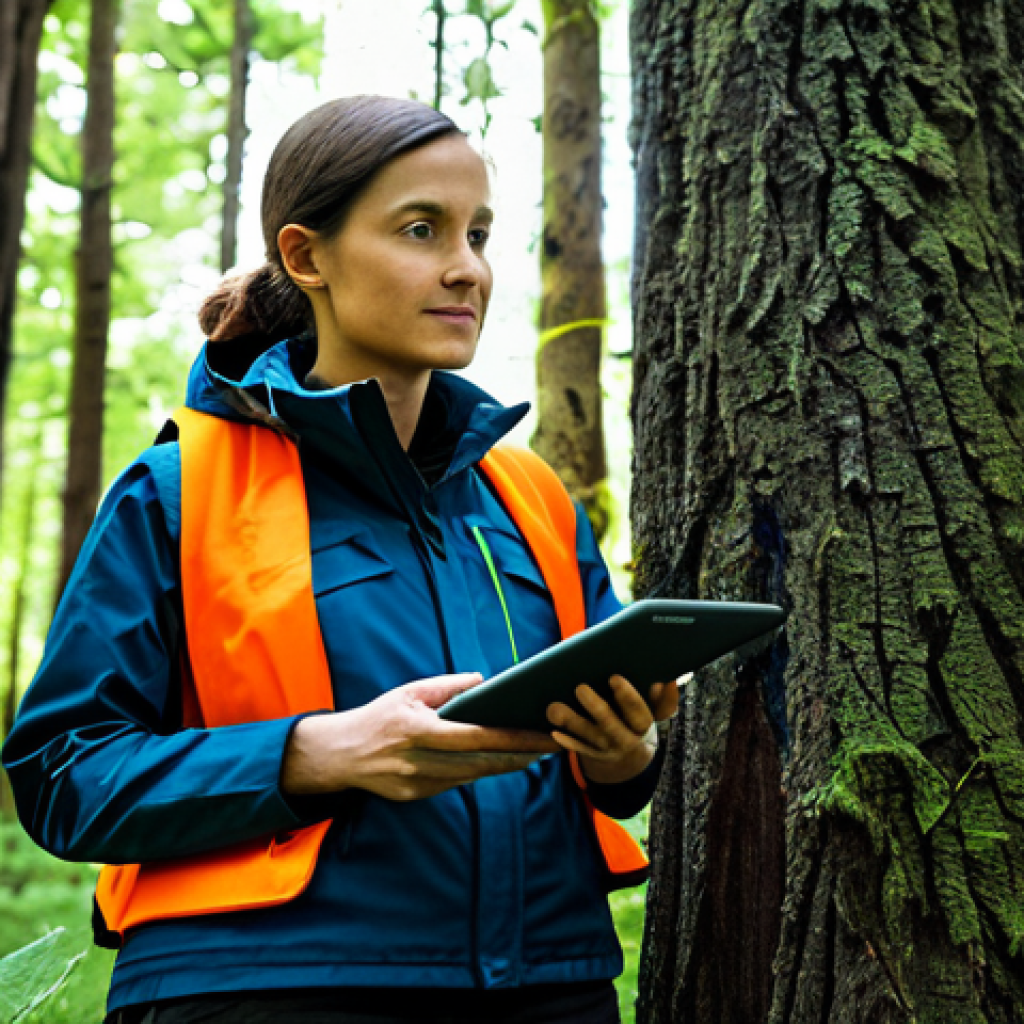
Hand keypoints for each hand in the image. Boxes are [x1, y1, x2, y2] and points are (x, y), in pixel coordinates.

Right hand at [282, 672, 560, 800]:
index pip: (476, 737)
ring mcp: (416, 783)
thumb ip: (447, 686)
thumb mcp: (409, 692)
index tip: (541, 737)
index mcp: (417, 730)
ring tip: (533, 753)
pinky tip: (496, 762)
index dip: (513, 739)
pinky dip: (475, 772)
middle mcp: (418, 760)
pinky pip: (454, 783)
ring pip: (471, 777)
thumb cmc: (377, 717)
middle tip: (550, 746)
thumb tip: (484, 681)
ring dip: (503, 766)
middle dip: (519, 756)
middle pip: (481, 764)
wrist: (338, 754)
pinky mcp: (414, 796)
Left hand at [546, 673, 684, 784]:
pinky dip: (567, 742)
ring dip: (572, 722)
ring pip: (589, 737)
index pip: (639, 713)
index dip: (628, 697)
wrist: (630, 762)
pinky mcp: (593, 756)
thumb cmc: (639, 724)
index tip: (614, 678)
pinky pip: (579, 749)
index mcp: (643, 727)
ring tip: (554, 707)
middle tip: (580, 688)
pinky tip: (555, 732)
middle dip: (596, 708)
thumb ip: (663, 700)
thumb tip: (668, 681)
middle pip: (610, 725)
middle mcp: (626, 740)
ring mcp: (608, 750)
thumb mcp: (655, 715)